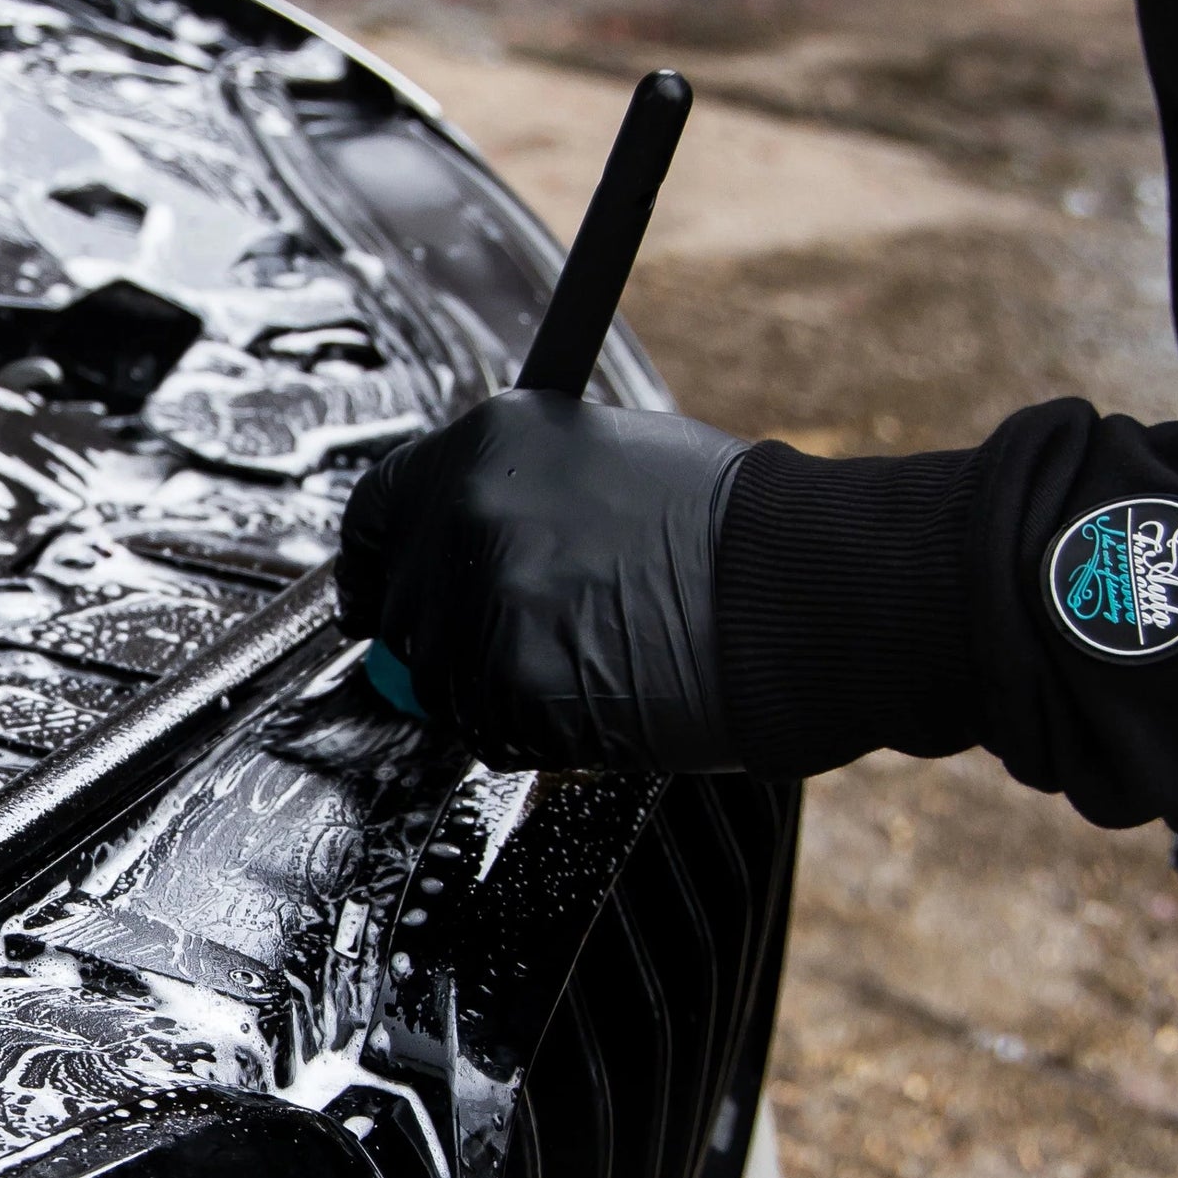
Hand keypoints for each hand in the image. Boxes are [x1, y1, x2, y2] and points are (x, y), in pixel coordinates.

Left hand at [336, 387, 751, 771]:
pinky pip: (490, 730)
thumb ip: (515, 497)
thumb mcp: (602, 463)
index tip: (375, 596)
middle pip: (402, 606)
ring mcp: (482, 601)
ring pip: (441, 680)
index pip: (375, 510)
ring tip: (589, 660)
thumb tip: (455, 542)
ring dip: (495, 688)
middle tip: (519, 646)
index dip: (374, 564)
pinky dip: (534, 733)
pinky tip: (601, 695)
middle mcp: (467, 513)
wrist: (803, 587)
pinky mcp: (509, 683)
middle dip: (446, 637)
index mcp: (488, 444)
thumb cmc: (729, 529)